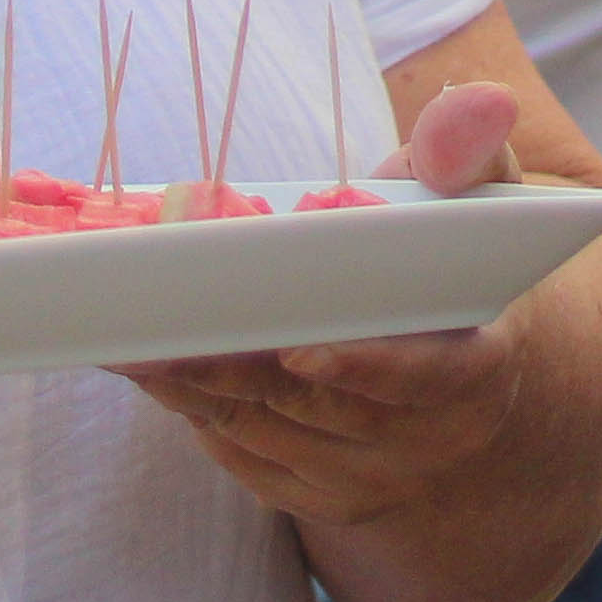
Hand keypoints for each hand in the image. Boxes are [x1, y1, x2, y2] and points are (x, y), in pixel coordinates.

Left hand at [110, 79, 536, 528]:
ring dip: (195, 389)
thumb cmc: (440, 263)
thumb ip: (461, 155)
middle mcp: (430, 436)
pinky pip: (243, 457)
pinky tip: (151, 365)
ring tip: (125, 339)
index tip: (300, 353)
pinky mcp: (317, 497)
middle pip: (319, 409)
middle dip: (233, 367)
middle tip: (153, 330)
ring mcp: (373, 476)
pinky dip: (194, 412)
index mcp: (476, 362)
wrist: (454, 368)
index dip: (365, 367)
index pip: (426, 375)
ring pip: (269, 433)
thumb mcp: (465, 202)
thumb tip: (476, 103)